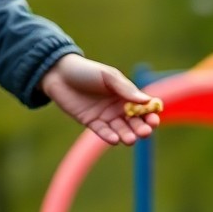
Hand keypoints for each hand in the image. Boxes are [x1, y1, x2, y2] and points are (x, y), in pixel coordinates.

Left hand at [39, 55, 159, 145]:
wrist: (58, 73)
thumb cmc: (86, 71)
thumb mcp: (108, 76)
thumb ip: (125, 89)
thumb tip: (146, 101)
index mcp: (126, 95)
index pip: (143, 108)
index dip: (150, 114)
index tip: (154, 120)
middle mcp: (119, 107)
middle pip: (135, 122)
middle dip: (141, 128)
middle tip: (145, 132)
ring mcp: (106, 116)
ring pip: (121, 130)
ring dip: (127, 135)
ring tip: (130, 139)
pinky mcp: (92, 122)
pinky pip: (103, 132)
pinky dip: (109, 137)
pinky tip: (114, 140)